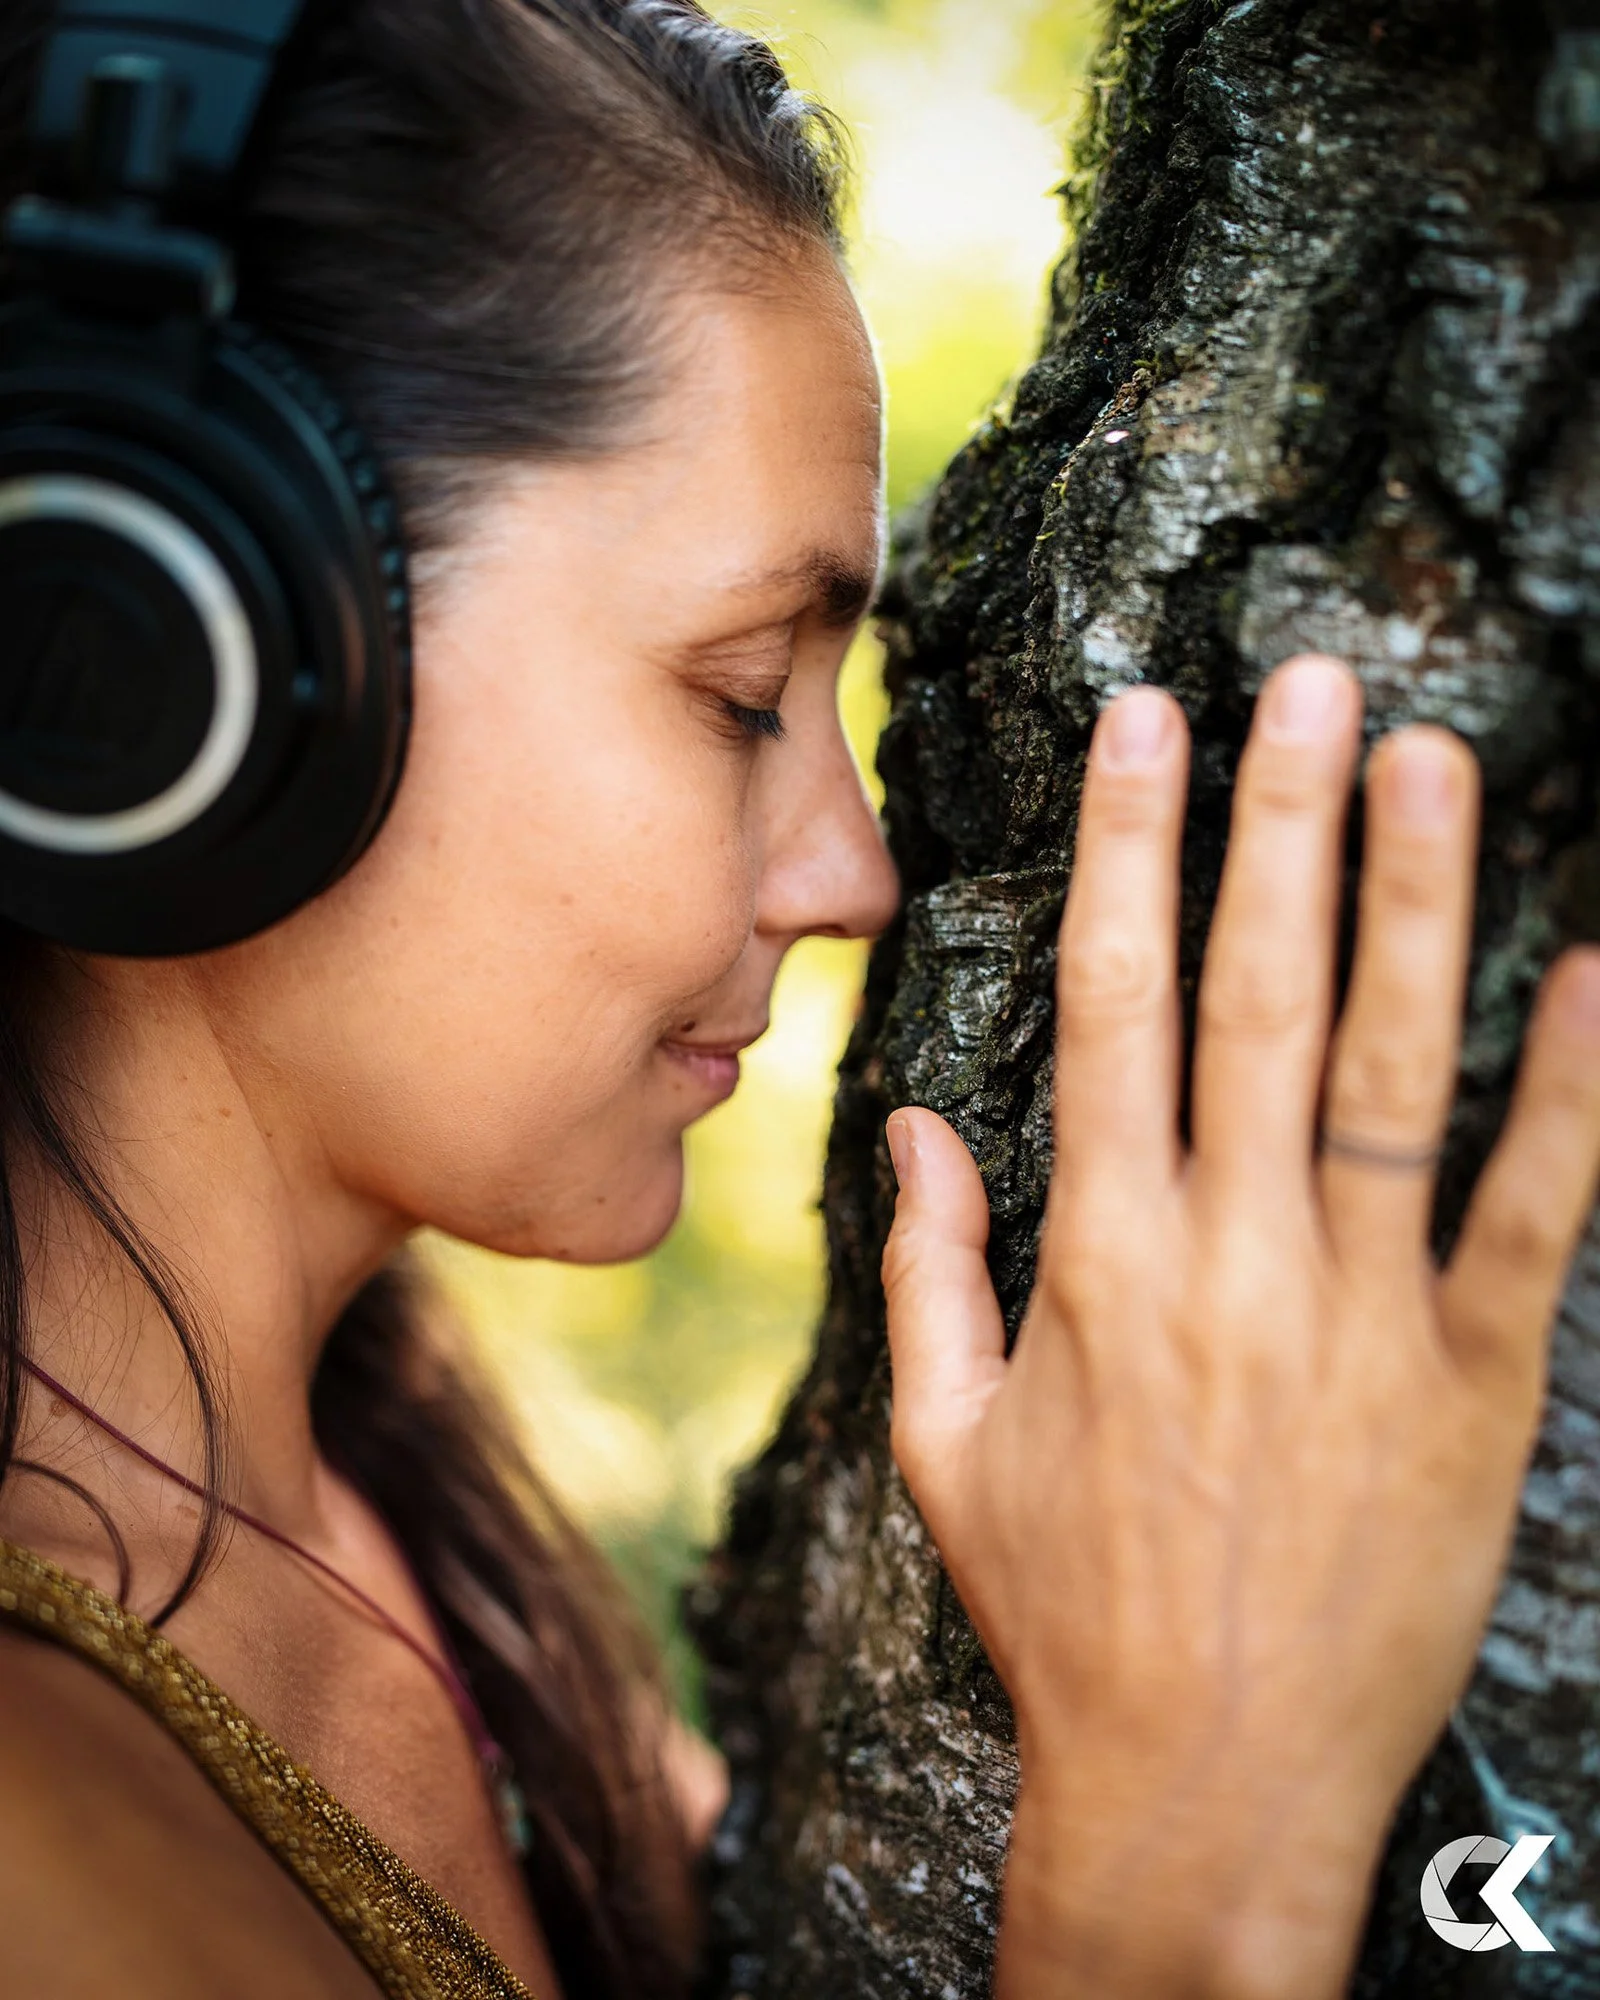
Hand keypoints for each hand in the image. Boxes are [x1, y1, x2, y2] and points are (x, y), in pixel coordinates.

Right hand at [880, 655, 1599, 1997]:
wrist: (1210, 1788)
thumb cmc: (1066, 1611)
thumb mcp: (947, 1443)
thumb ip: (927, 1270)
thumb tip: (912, 1125)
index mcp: (1100, 1256)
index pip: (1110, 1003)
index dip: (1126, 850)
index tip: (1144, 728)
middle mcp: (1232, 1259)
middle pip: (1263, 999)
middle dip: (1281, 824)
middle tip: (1312, 685)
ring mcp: (1362, 1320)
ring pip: (1399, 1074)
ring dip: (1420, 906)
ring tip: (1439, 761)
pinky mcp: (1472, 1390)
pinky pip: (1533, 1219)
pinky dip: (1575, 1095)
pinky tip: (1599, 972)